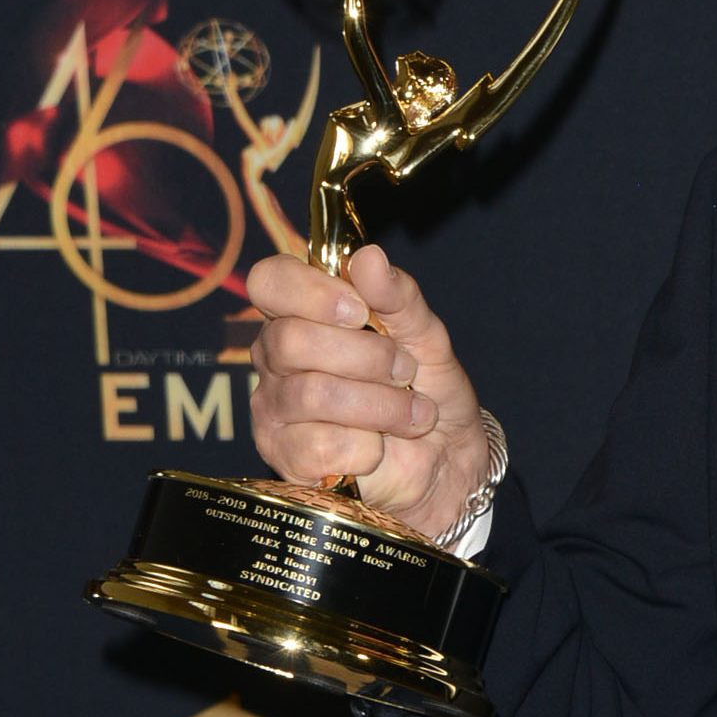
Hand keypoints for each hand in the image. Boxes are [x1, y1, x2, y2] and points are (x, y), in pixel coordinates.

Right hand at [248, 245, 489, 541]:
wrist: (447, 457)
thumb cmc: (426, 387)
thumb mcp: (425, 335)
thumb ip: (398, 297)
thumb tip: (369, 256)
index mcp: (304, 314)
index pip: (269, 281)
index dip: (310, 291)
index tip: (359, 310)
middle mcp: (277, 358)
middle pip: (291, 340)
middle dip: (368, 356)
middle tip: (406, 370)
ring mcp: (275, 410)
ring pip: (312, 393)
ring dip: (382, 405)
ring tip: (415, 413)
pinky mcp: (286, 459)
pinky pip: (320, 446)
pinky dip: (369, 447)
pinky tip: (382, 447)